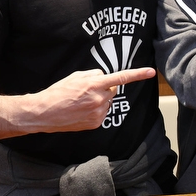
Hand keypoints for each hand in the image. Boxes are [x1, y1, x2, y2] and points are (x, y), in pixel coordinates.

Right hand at [21, 67, 156, 132]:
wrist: (44, 113)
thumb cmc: (58, 92)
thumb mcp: (75, 76)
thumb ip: (94, 74)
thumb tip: (104, 77)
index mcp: (94, 84)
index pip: (121, 78)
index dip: (138, 74)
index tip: (151, 72)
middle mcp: (99, 99)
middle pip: (113, 89)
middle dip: (105, 88)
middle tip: (87, 90)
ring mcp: (98, 112)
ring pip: (108, 101)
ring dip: (100, 99)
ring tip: (81, 101)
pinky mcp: (96, 123)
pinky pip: (103, 112)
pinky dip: (96, 110)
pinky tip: (82, 110)